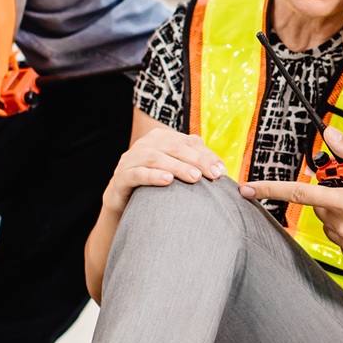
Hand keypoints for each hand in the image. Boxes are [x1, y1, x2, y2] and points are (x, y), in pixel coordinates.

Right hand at [104, 127, 226, 211]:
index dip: (206, 155)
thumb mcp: (175, 172)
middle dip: (196, 160)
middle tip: (212, 174)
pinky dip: (153, 176)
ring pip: (155, 158)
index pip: (187, 142)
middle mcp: (144, 145)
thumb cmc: (156, 186)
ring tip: (194, 177)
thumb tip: (221, 168)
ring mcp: (130, 160)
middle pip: (173, 147)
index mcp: (160, 138)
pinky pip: (137, 173)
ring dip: (177, 166)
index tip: (221, 171)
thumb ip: (194, 165)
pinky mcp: (121, 177)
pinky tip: (167, 180)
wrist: (124, 203)